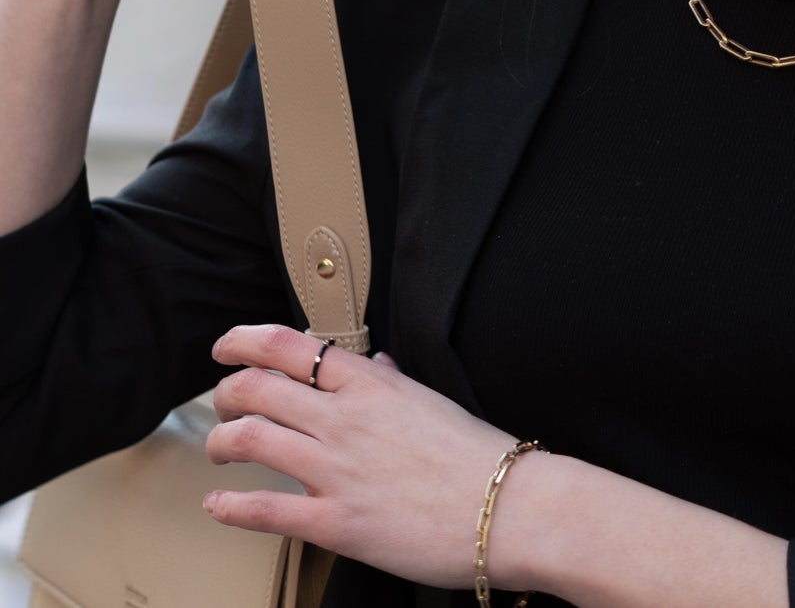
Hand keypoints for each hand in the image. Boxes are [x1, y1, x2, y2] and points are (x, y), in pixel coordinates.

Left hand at [205, 325, 535, 590]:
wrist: (507, 507)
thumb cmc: (476, 455)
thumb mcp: (431, 401)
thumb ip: (390, 380)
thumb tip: (371, 363)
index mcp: (372, 384)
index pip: (291, 346)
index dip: (245, 341)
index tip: (226, 347)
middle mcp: (347, 419)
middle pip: (258, 388)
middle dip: (226, 393)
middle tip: (222, 403)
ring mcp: (337, 470)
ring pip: (249, 440)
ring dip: (220, 441)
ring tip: (218, 448)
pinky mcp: (336, 522)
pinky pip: (264, 510)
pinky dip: (230, 506)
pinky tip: (218, 505)